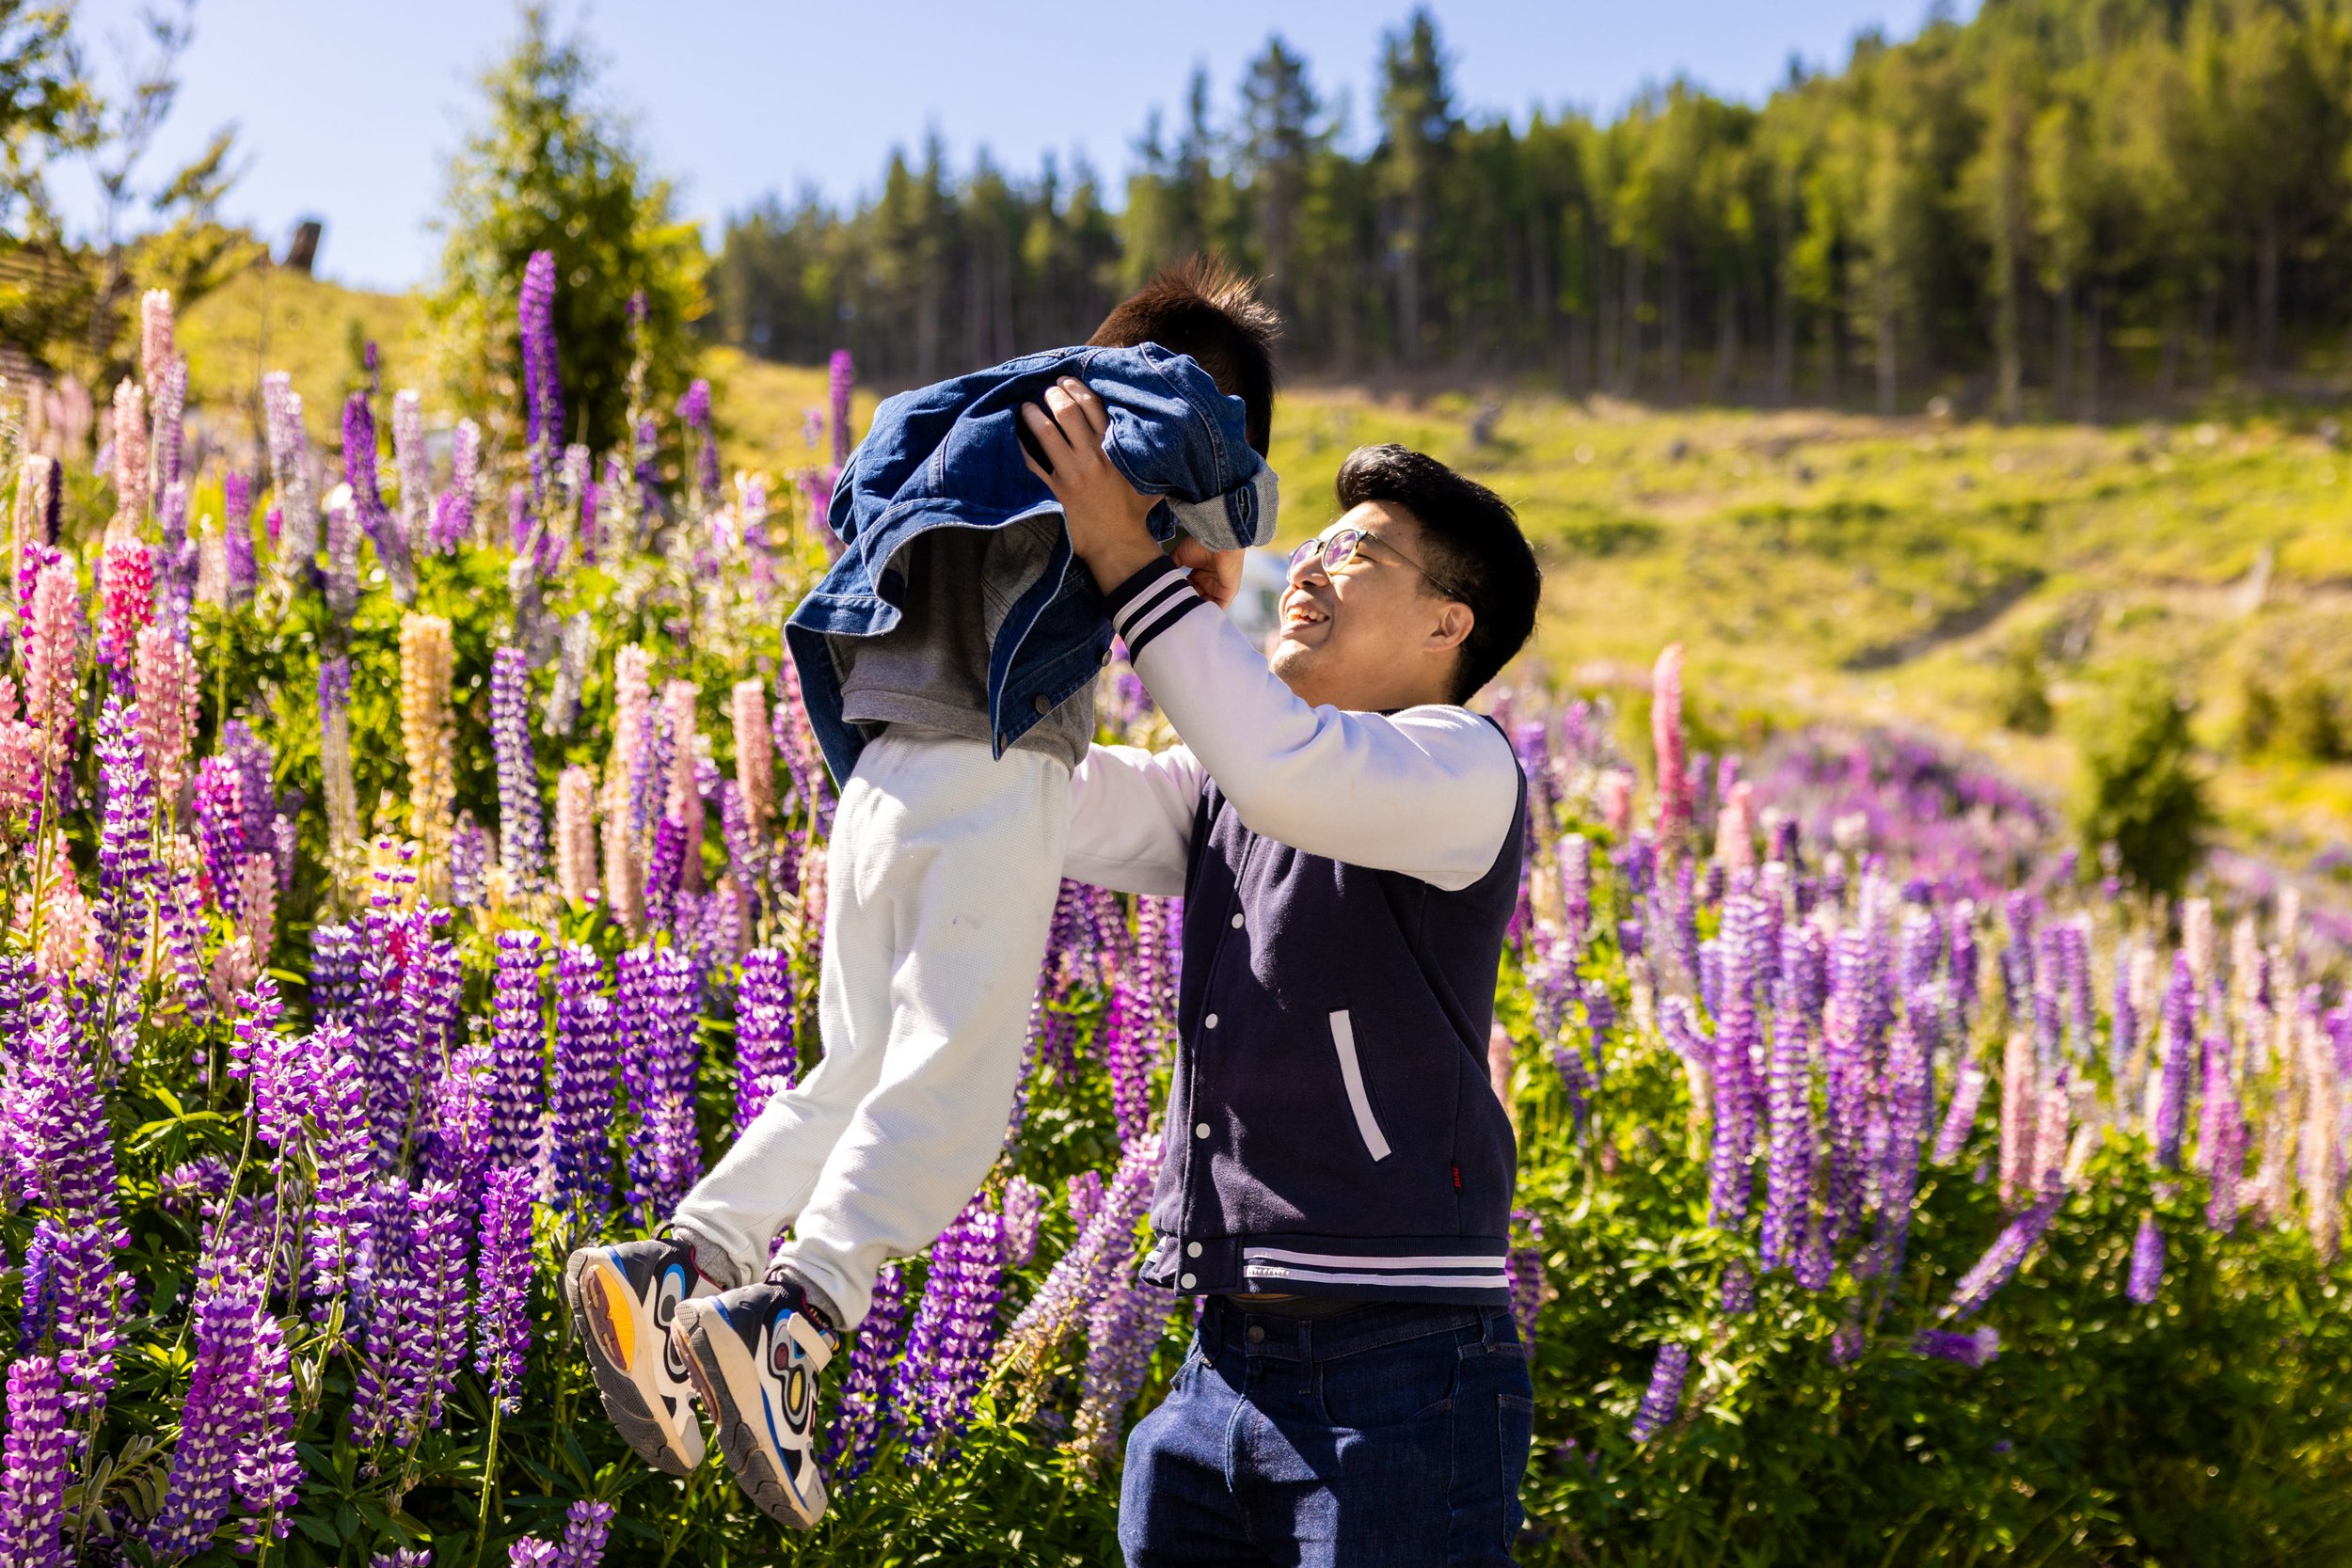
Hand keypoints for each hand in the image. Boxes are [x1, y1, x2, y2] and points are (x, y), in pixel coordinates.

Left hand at [1018, 377, 1163, 593]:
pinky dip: (1021, 447)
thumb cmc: (1134, 514)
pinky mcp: (1056, 491)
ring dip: (1034, 414)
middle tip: (1047, 390)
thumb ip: (1150, 457)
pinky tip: (1014, 435)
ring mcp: (1072, 474)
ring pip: (1046, 433)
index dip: (1077, 388)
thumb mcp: (1149, 480)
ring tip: (1027, 406)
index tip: (1066, 381)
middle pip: (1067, 412)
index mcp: (1113, 449)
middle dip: (1054, 395)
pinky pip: (1032, 464)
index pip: (1093, 406)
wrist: (1118, 545)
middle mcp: (1092, 457)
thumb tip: (1162, 437)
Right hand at [1172, 538, 1243, 608]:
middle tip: (1177, 609)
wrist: (1217, 542)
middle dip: (1188, 603)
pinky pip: (1219, 607)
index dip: (1181, 594)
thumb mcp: (1180, 555)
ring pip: (1207, 603)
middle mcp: (1209, 580)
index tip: (1171, 599)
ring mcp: (1219, 587)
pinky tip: (1199, 615)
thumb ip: (1173, 567)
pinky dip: (1210, 612)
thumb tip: (1162, 577)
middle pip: (1197, 597)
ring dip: (1198, 609)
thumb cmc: (1201, 545)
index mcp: (1200, 572)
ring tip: (1185, 614)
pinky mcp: (1228, 593)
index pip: (1189, 588)